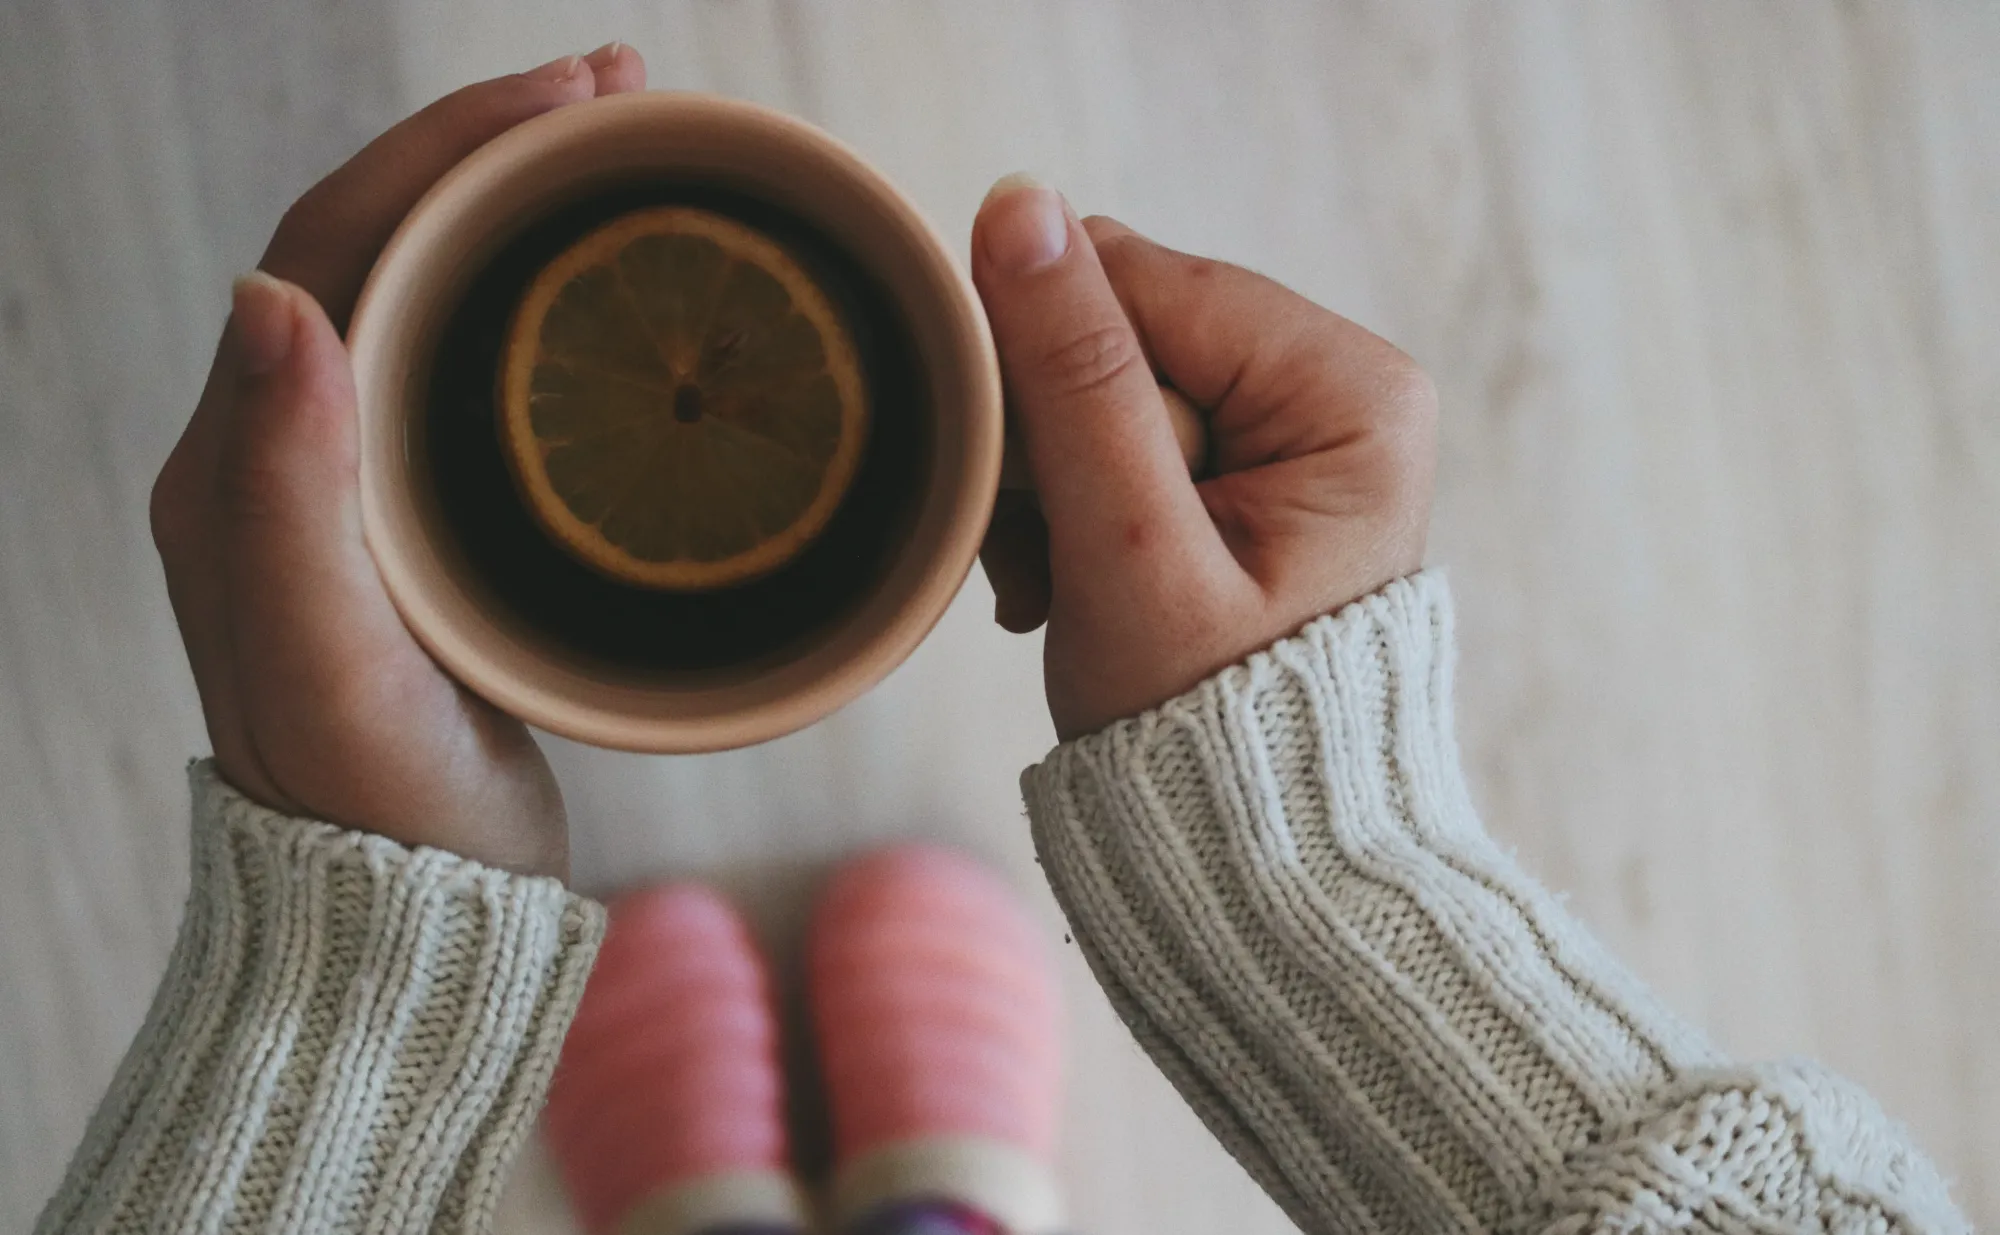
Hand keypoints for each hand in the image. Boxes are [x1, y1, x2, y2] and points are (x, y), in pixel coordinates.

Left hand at [148, 46, 645, 877]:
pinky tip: (622, 292)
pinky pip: (480, 368)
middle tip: (625, 91)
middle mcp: (291, 447)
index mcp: (245, 458)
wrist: (414, 906)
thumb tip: (272, 295)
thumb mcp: (329, 658)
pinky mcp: (431, 519)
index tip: (570, 98)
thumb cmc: (377, 802)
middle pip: (386, 242)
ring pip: (436, 295)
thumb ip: (288, 491)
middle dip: (497, 147)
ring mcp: (364, 480)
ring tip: (632, 153)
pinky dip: (548, 297)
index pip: (334, 242)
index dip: (445, 148)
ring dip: (526, 209)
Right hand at [973, 179, 1436, 739]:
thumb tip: (1019, 204)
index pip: (1138, 283)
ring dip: (1050, 489)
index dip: (1050, 377)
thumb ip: (1074, 378)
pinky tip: (1075, 586)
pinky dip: (1071, 509)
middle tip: (1061, 564)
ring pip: (1098, 387)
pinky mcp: (1247, 473)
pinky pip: (1115, 435)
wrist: (1255, 855)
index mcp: (1348, 388)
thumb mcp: (1131, 548)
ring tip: (1068, 589)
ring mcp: (1293, 431)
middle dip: (1055, 448)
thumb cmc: (1213, 730)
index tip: (1044, 499)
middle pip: (1118, 332)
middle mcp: (1336, 388)